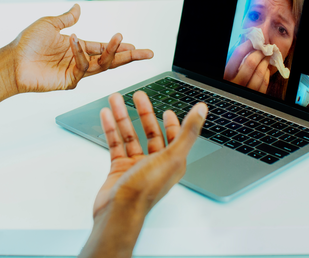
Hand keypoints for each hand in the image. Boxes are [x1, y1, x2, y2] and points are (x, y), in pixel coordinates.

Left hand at [11, 4, 153, 92]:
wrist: (12, 61)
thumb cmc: (26, 44)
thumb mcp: (49, 24)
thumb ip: (66, 18)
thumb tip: (77, 7)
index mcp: (77, 48)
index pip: (103, 48)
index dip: (119, 46)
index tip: (135, 45)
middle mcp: (79, 61)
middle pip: (109, 60)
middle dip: (129, 57)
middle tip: (146, 53)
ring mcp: (74, 72)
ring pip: (102, 65)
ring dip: (113, 53)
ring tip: (121, 41)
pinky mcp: (68, 81)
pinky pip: (82, 67)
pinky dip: (81, 53)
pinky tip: (75, 41)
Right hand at [92, 92, 207, 218]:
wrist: (119, 211)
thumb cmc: (145, 190)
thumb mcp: (172, 156)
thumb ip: (188, 131)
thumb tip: (202, 110)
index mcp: (172, 162)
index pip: (174, 137)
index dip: (172, 123)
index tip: (167, 110)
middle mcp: (155, 163)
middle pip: (150, 132)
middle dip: (144, 112)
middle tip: (138, 96)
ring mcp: (136, 166)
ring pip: (130, 136)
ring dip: (122, 117)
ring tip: (115, 100)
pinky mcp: (119, 169)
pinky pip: (115, 144)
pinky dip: (110, 129)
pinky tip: (106, 116)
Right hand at [223, 41, 269, 92]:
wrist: (231, 104)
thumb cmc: (230, 81)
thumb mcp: (228, 71)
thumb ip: (235, 60)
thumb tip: (247, 45)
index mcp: (226, 74)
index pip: (238, 54)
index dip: (248, 45)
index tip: (253, 41)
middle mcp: (235, 83)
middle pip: (250, 63)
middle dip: (260, 53)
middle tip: (264, 49)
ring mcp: (245, 91)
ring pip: (259, 74)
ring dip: (265, 63)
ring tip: (266, 58)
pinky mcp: (254, 97)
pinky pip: (264, 84)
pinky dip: (267, 74)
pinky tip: (265, 69)